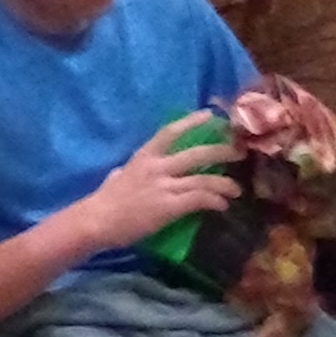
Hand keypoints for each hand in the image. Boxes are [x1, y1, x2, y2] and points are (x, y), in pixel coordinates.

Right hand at [79, 111, 238, 248]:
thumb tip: (125, 172)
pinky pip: (199, 199)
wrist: (97, 221)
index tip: (210, 116)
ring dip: (224, 184)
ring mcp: (164, 186)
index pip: (170, 132)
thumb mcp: (118, 176)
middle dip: (221, 151)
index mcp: (144, 156)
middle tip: (238, 152)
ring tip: (236, 190)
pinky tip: (222, 205)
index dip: (191, 122)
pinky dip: (215, 201)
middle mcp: (157, 167)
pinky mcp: (168, 207)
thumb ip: (129, 170)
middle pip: (196, 154)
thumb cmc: (104, 200)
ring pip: (203, 179)